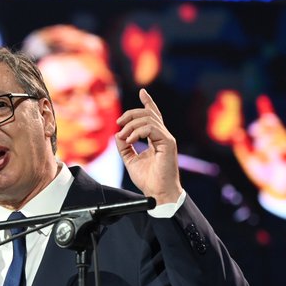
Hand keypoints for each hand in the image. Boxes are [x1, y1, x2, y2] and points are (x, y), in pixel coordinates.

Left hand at [115, 88, 182, 203]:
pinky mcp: (168, 142)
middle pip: (148, 114)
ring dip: (131, 125)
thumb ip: (124, 147)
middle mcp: (163, 136)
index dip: (148, 102)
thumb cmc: (148, 180)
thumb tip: (117, 134)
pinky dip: (137, 132)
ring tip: (124, 137)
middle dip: (131, 114)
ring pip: (148, 119)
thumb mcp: (131, 161)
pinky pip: (151, 128)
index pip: (153, 116)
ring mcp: (167, 138)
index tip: (142, 91)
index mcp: (157, 139)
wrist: (158, 193)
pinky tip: (130, 140)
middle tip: (119, 123)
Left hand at [208, 93, 285, 199]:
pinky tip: (275, 156)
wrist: (276, 192)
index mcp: (273, 140)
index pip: (270, 122)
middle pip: (275, 127)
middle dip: (264, 128)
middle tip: (254, 133)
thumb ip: (242, 148)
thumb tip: (236, 133)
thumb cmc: (264, 175)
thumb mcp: (249, 161)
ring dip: (268, 143)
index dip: (266, 110)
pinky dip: (279, 153)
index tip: (261, 99)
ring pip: (280, 137)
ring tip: (263, 152)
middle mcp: (283, 141)